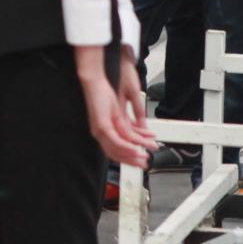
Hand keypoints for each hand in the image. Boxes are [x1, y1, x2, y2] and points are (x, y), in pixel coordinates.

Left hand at [77, 48, 157, 168]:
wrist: (96, 81)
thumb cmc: (105, 93)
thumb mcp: (123, 109)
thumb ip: (131, 121)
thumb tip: (140, 131)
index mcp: (107, 128)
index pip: (118, 148)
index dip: (130, 156)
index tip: (142, 159)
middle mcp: (102, 132)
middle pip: (118, 153)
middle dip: (134, 159)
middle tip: (146, 163)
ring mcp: (101, 130)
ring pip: (118, 148)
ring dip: (134, 154)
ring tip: (146, 156)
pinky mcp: (102, 125)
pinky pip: (116, 140)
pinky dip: (127, 147)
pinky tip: (136, 149)